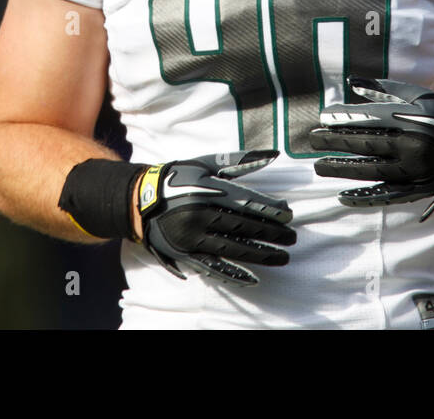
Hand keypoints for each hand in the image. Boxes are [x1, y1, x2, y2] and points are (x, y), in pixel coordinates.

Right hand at [134, 150, 294, 285]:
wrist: (141, 199)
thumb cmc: (179, 177)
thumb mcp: (205, 163)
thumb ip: (239, 161)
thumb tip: (272, 155)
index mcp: (207, 190)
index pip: (246, 203)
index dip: (270, 210)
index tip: (288, 215)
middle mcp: (201, 214)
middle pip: (244, 227)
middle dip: (272, 234)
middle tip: (292, 238)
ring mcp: (193, 237)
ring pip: (233, 249)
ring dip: (261, 254)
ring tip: (283, 257)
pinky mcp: (185, 253)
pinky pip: (214, 266)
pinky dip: (234, 273)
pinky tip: (254, 277)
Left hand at [310, 75, 433, 220]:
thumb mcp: (419, 96)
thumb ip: (385, 90)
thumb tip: (353, 82)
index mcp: (409, 124)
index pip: (367, 123)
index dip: (342, 121)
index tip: (322, 118)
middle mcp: (408, 150)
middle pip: (363, 147)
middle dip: (335, 143)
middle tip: (313, 140)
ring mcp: (411, 172)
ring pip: (370, 172)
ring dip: (342, 170)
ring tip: (319, 166)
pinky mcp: (415, 190)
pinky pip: (385, 196)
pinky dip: (364, 198)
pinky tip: (344, 197)